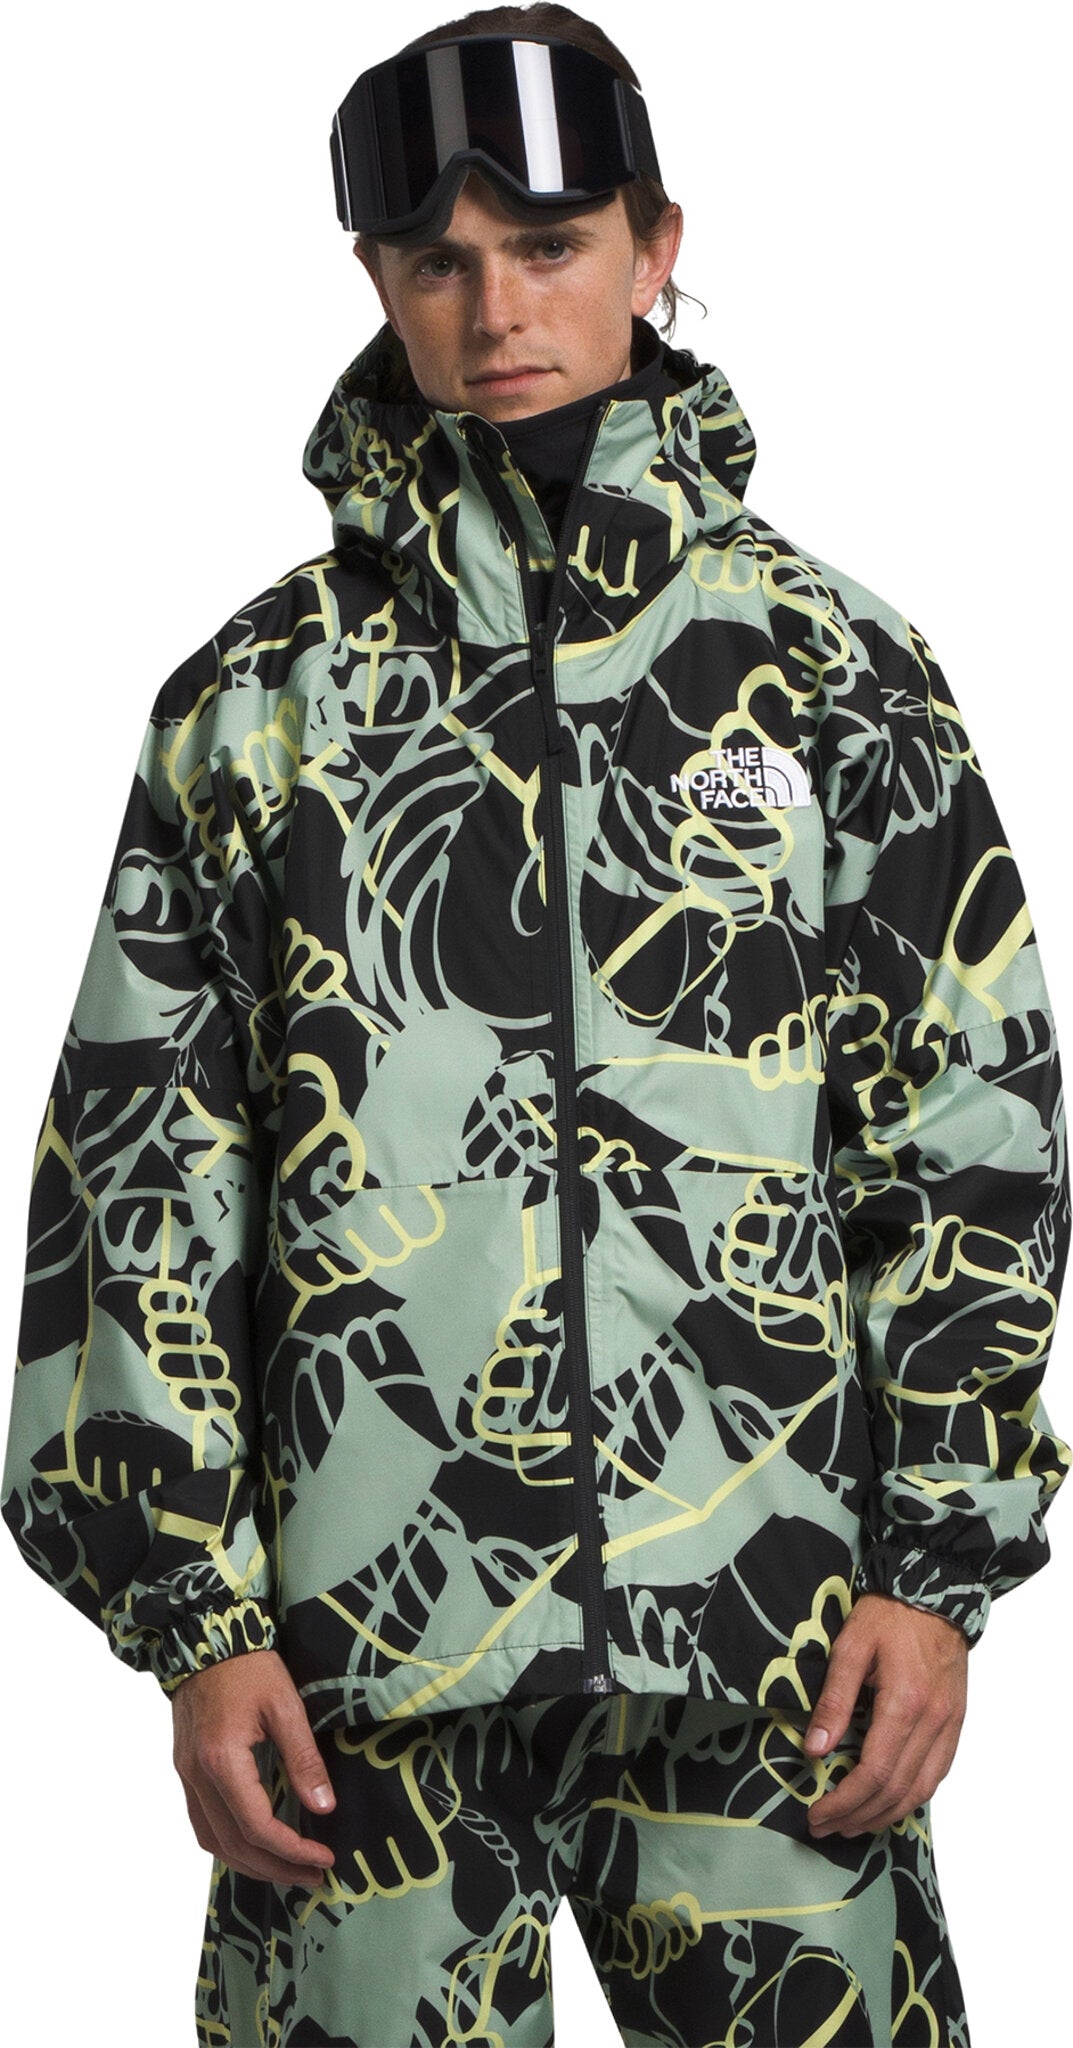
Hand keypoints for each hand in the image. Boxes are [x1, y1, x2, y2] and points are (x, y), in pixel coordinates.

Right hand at [172, 1647, 336, 1886]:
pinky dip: (229, 1844)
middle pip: (232, 1844)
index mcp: (221, 1760)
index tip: (324, 1857)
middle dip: (275, 1868)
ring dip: (250, 1863)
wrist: (206, 1638)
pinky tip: (255, 1845)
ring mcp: (185, 1775)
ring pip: (212, 1841)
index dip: (292, 1850)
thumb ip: (304, 1759)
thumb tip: (324, 1808)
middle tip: (312, 1875)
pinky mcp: (185, 1770)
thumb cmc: (249, 1666)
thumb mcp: (286, 1706)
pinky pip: (202, 1823)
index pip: (256, 1826)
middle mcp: (196, 1775)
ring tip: (288, 1869)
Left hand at [804, 1592, 966, 1837]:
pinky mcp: (956, 1722)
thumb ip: (833, 1700)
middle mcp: (933, 1721)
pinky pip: (937, 1774)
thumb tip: (815, 1750)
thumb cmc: (889, 1615)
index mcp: (905, 1702)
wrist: (935, 1592)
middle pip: (896, 1790)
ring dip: (885, 1816)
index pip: (873, 1772)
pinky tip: (889, 1803)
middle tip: (826, 1826)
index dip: (844, 1801)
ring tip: (852, 1825)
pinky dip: (912, 1798)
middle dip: (858, 1816)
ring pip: (920, 1791)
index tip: (817, 1813)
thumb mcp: (850, 1646)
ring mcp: (949, 1724)